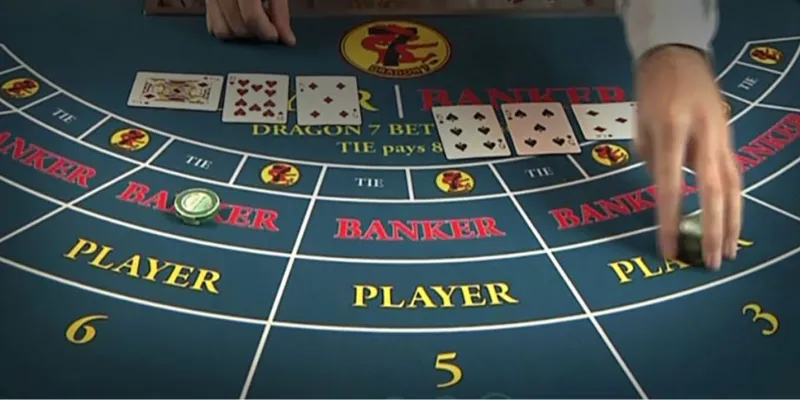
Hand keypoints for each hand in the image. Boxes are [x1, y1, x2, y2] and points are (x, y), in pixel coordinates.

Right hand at [206, 0, 295, 44]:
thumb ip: (280, 10)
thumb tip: (287, 38)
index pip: (252, 17)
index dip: (267, 32)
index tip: (277, 36)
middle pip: (237, 26)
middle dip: (256, 34)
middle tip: (269, 28)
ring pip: (222, 30)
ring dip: (242, 34)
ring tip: (255, 23)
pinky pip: (213, 23)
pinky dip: (228, 28)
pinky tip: (241, 19)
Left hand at [634, 45, 741, 269]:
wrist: (676, 57)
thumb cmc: (651, 92)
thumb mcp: (640, 124)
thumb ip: (650, 159)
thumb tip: (663, 191)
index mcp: (672, 128)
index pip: (669, 184)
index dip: (669, 220)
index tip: (668, 250)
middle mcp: (702, 134)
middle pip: (713, 190)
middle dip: (713, 230)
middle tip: (712, 262)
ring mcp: (721, 136)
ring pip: (732, 186)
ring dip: (731, 222)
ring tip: (728, 252)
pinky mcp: (728, 138)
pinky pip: (734, 176)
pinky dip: (734, 203)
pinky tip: (731, 224)